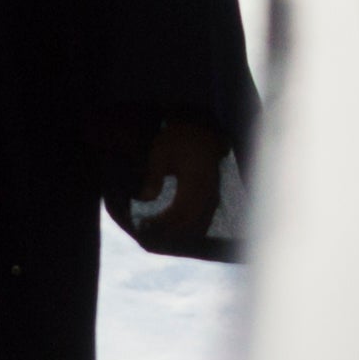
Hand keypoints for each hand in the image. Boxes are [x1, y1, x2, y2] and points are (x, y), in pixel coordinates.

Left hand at [128, 115, 233, 252]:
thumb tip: (145, 199)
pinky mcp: (213, 189)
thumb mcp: (160, 153)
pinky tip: (181, 224)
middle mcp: (205, 189)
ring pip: (200, 218)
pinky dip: (193, 221)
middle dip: (171, 230)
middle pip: (190, 219)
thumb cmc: (178, 138)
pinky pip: (205, 212)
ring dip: (183, 228)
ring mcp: (212, 190)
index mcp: (192, 181)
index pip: (179, 211)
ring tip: (164, 232)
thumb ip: (153, 177)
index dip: (163, 222)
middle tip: (152, 232)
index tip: (146, 225)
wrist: (200, 127)